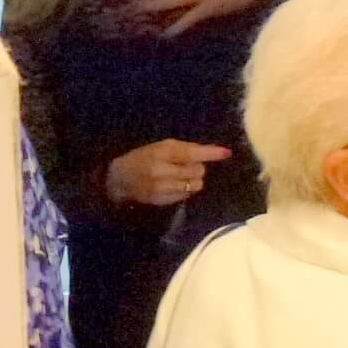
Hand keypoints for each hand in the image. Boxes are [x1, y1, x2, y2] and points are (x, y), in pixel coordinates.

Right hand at [106, 140, 231, 208]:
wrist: (120, 179)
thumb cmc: (144, 157)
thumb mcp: (161, 146)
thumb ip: (185, 148)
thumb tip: (212, 151)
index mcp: (162, 152)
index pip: (191, 153)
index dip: (210, 153)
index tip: (227, 152)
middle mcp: (162, 171)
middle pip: (197, 171)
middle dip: (198, 168)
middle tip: (186, 165)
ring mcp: (162, 188)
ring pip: (195, 186)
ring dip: (193, 180)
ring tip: (180, 176)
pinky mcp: (162, 201)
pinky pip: (186, 196)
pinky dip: (185, 190)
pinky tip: (173, 185)